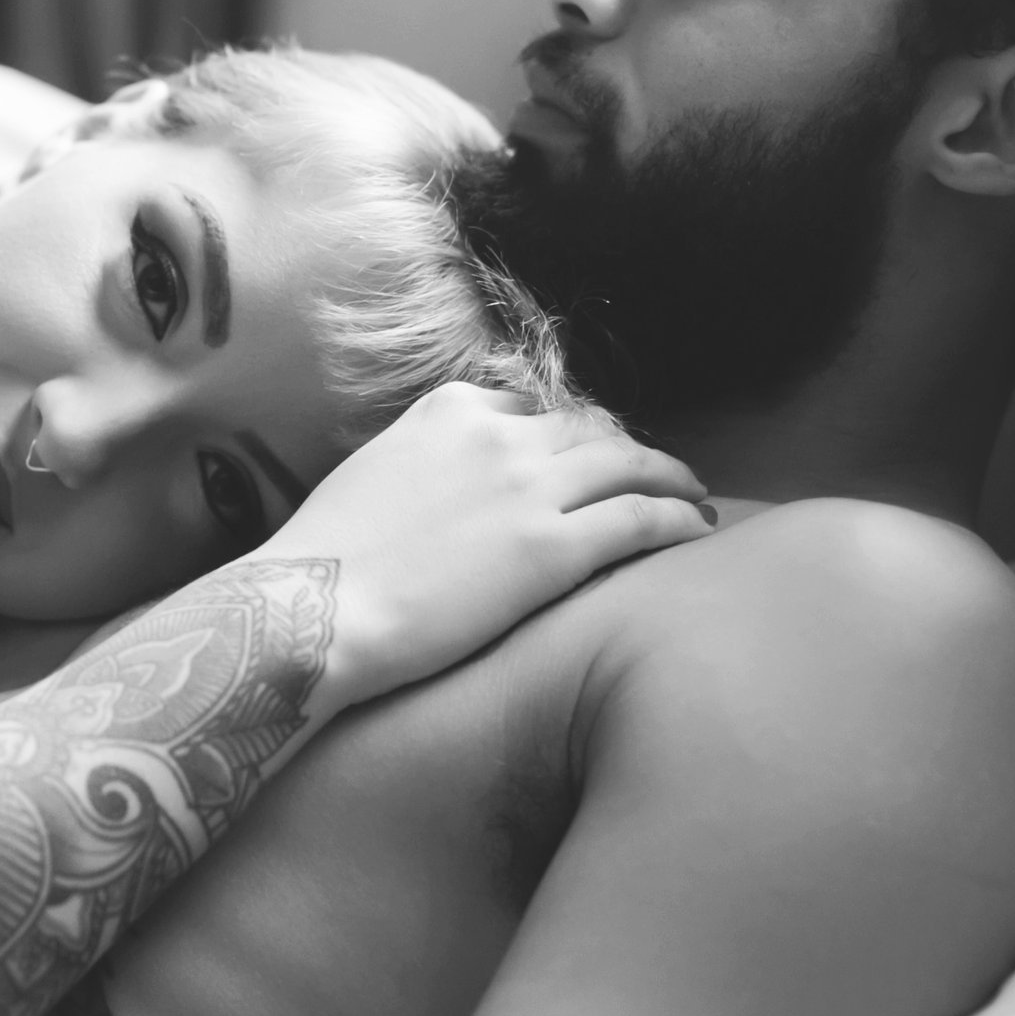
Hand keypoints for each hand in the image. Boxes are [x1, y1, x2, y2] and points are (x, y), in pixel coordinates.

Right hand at [260, 383, 710, 703]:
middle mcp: (499, 435)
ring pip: (627, 464)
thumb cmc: (324, 559)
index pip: (531, 408)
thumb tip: (440, 486)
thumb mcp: (372, 474)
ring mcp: (531, 488)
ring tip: (694, 495)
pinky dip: (676, 517)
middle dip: (626, 452)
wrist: (316, 607)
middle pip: (588, 431)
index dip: (567, 434)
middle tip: (654, 474)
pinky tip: (698, 528)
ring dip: (669, 477)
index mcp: (449, 409)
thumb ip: (422, 463)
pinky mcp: (555, 549)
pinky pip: (639, 519)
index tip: (584, 456)